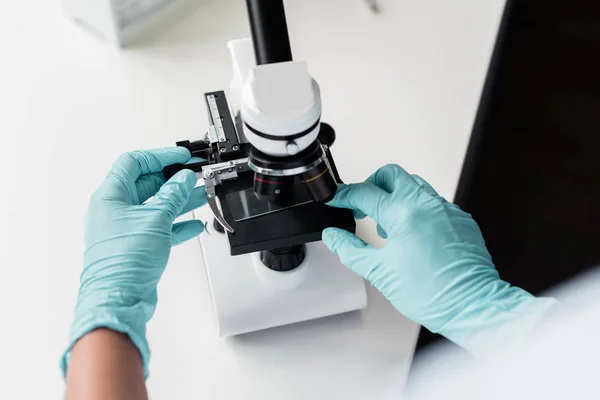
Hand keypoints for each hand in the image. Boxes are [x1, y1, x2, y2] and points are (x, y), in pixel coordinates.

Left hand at [62, 148, 207, 377]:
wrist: (118, 300)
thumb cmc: (122, 262)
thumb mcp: (155, 219)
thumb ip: (173, 196)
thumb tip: (183, 179)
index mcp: (110, 196)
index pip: (134, 163)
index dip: (159, 156)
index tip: (181, 157)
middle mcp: (115, 210)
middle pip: (147, 184)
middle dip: (174, 179)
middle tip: (196, 175)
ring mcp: (126, 229)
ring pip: (156, 206)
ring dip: (179, 200)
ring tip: (202, 194)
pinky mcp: (137, 246)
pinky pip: (159, 227)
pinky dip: (177, 224)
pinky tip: (193, 225)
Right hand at [323, 164, 556, 353]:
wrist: (471, 306)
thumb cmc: (431, 294)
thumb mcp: (378, 272)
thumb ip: (350, 249)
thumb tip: (334, 236)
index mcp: (403, 214)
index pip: (364, 192)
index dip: (344, 196)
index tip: (336, 201)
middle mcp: (426, 204)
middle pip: (390, 174)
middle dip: (371, 185)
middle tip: (362, 206)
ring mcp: (445, 209)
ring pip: (414, 185)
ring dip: (395, 196)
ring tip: (387, 224)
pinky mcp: (459, 219)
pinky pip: (432, 202)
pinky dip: (416, 210)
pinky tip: (412, 234)